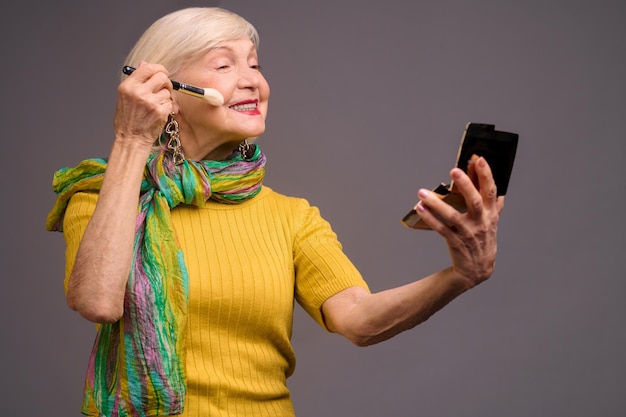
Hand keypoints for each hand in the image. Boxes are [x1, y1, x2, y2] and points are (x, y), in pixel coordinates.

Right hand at [113, 62, 174, 148]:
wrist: (131, 139)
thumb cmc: (127, 120)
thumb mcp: (125, 96)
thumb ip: (136, 80)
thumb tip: (144, 64)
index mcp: (128, 86)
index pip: (148, 68)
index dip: (159, 68)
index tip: (162, 72)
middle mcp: (138, 92)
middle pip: (161, 77)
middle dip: (166, 82)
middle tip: (164, 88)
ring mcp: (150, 102)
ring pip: (167, 91)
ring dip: (166, 98)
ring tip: (157, 105)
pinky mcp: (159, 111)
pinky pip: (170, 103)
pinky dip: (168, 108)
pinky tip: (159, 113)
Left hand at [416, 157, 503, 285]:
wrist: (478, 269)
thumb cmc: (483, 239)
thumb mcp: (491, 221)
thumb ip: (494, 205)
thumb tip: (497, 186)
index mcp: (491, 213)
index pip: (491, 191)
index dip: (486, 175)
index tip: (478, 159)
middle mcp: (481, 222)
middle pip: (475, 201)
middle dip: (466, 185)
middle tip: (453, 170)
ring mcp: (468, 232)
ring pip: (453, 216)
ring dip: (437, 203)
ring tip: (422, 192)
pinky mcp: (455, 242)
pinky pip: (441, 229)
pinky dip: (429, 219)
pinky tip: (420, 208)